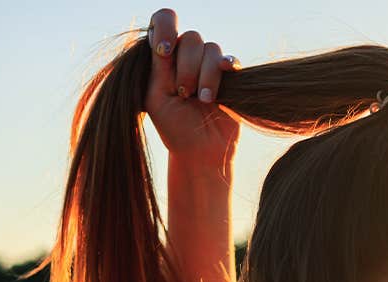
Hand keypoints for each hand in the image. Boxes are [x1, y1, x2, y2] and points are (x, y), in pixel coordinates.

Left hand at [145, 8, 240, 165]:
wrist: (202, 151)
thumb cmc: (175, 128)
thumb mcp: (157, 97)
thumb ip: (159, 67)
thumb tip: (162, 40)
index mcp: (164, 59)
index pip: (163, 23)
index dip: (165, 29)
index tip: (163, 52)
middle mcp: (187, 58)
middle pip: (190, 39)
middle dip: (187, 67)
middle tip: (184, 94)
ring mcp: (209, 66)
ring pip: (211, 49)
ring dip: (206, 76)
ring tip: (204, 100)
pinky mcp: (230, 77)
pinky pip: (230, 60)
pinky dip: (227, 66)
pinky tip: (226, 77)